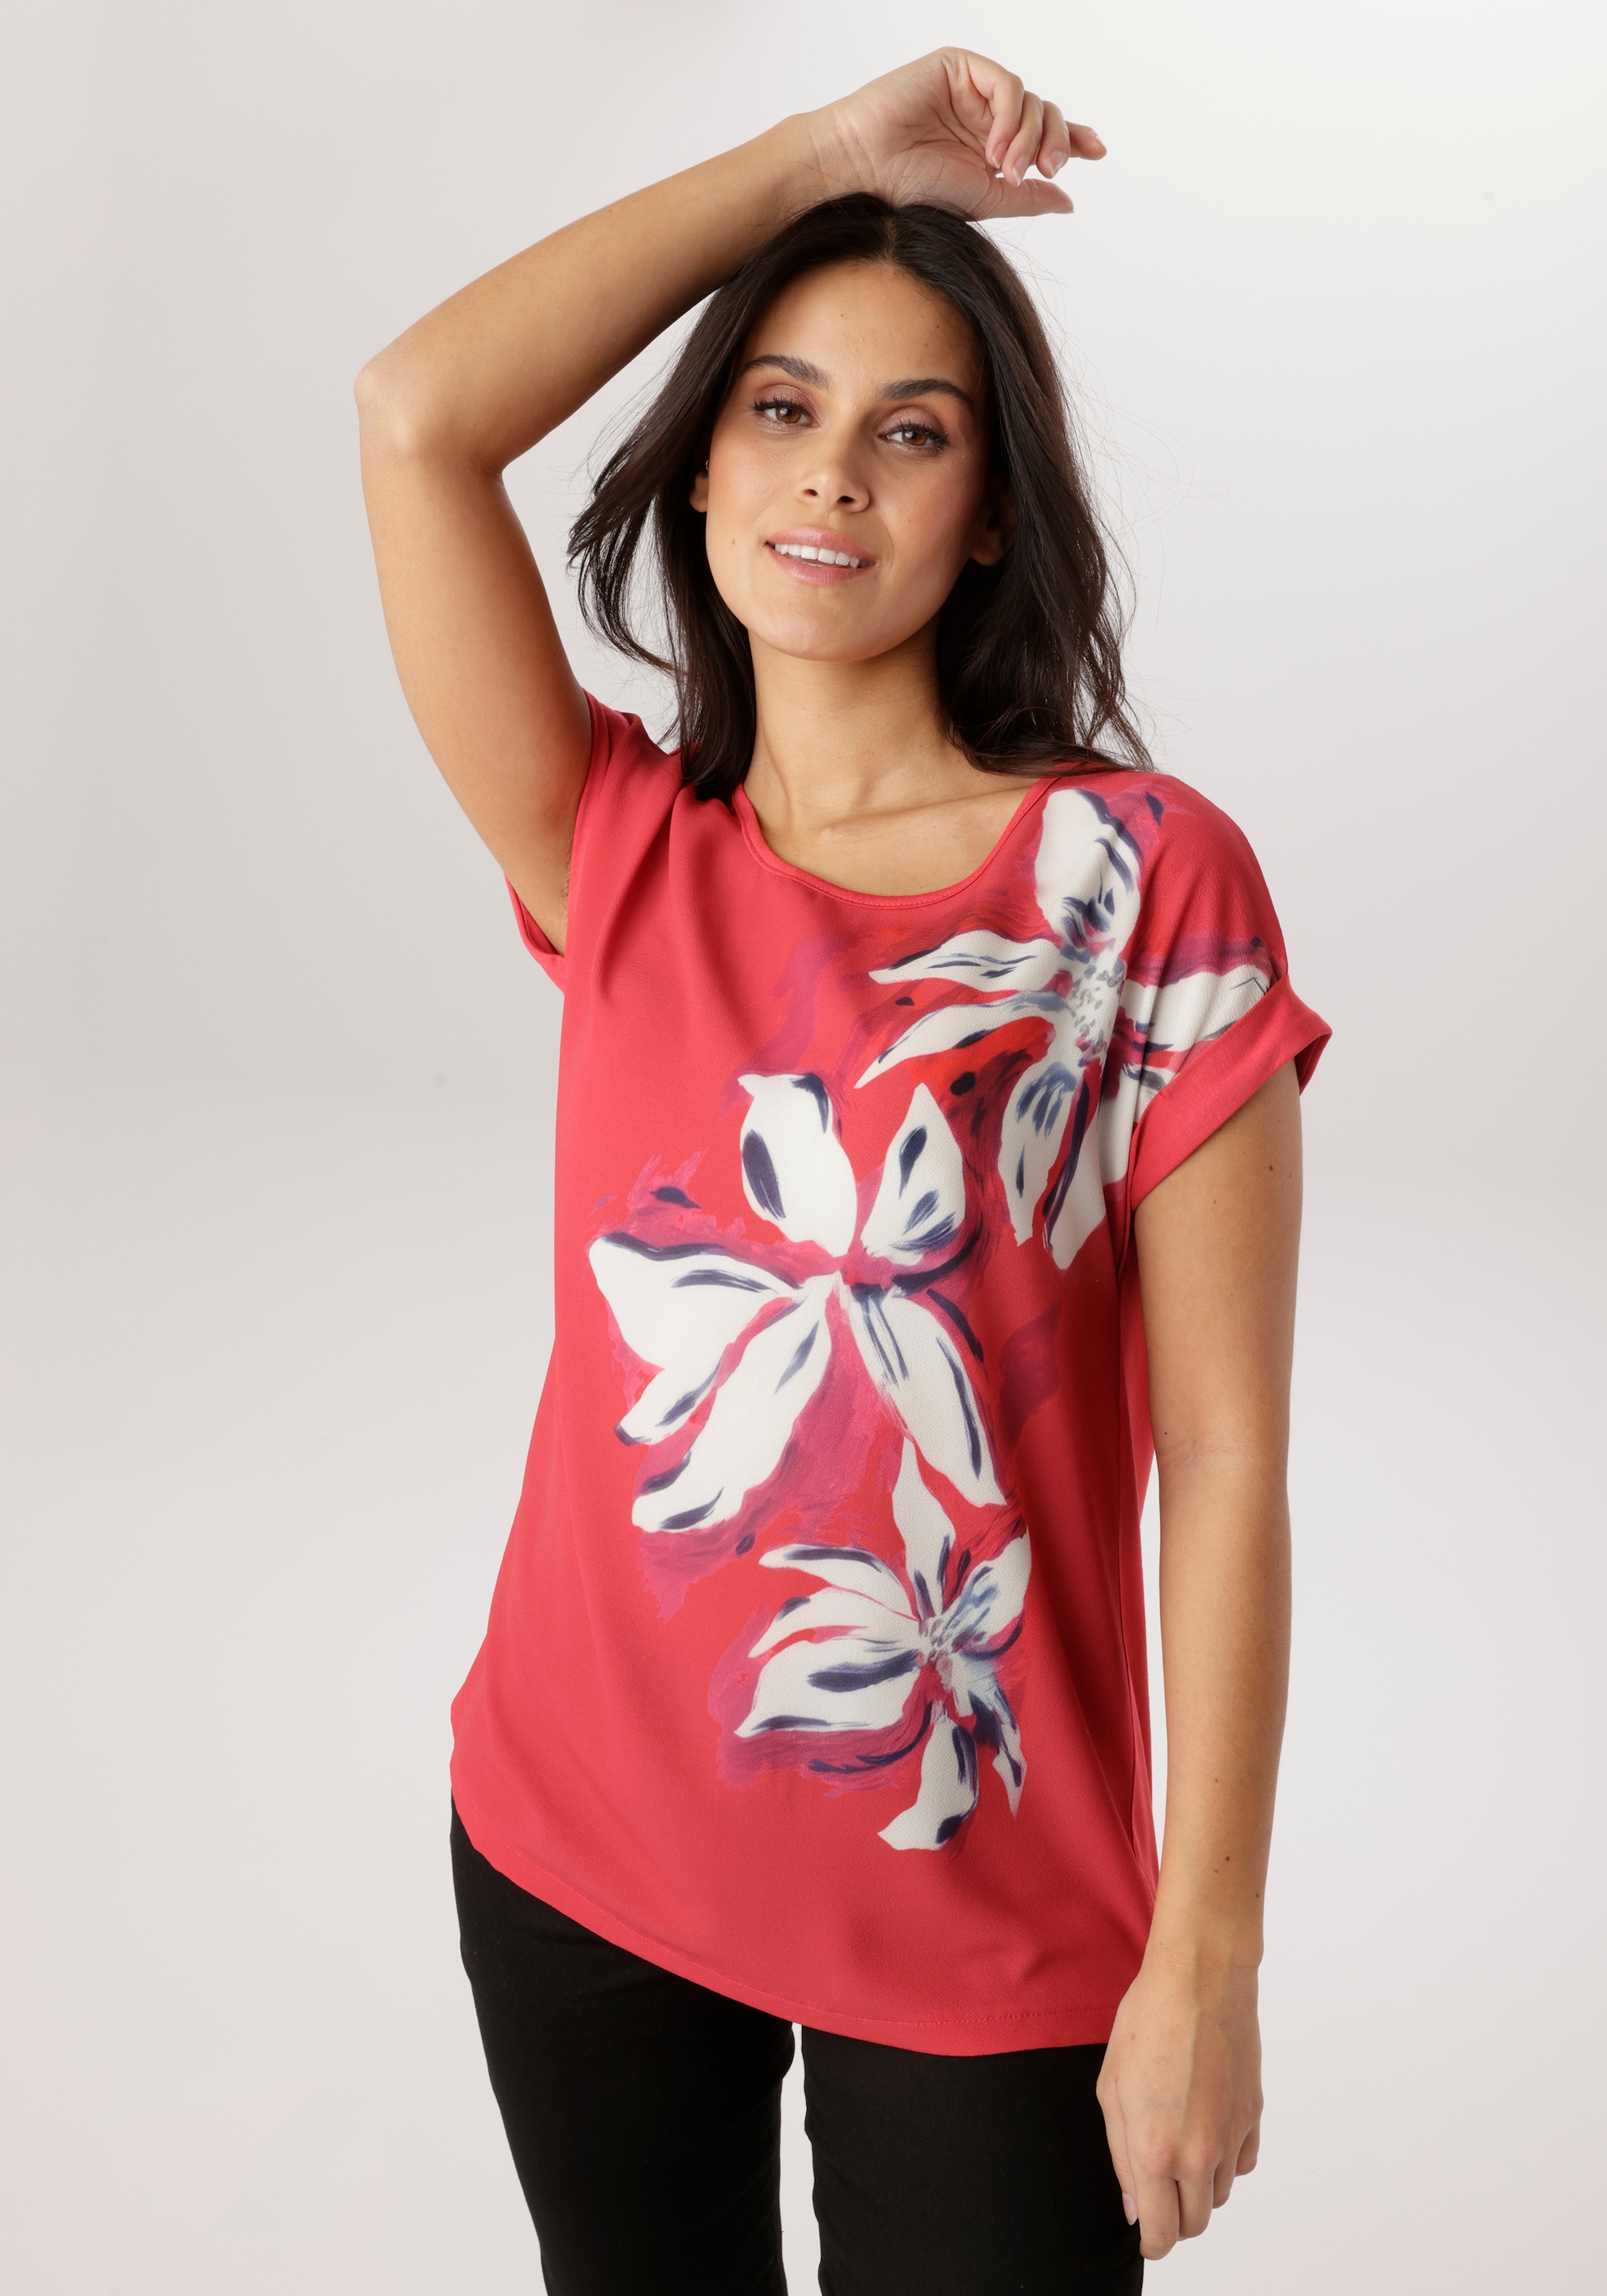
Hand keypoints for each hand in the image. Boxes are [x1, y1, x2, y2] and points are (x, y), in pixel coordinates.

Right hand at [804, 48, 1104, 221]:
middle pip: (1044, 113)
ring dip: (1030, 138)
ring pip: (1030, 99)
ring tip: (1006, 169)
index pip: (1042, 135)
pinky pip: (1007, 84)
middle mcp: (984, 115)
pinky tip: (994, 147)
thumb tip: (1069, 200)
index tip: (1097, 151)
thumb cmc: (912, 190)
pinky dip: (1010, 117)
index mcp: (990, 145)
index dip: (1072, 138)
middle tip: (1048, 171)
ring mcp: (971, 89)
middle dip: (1057, 142)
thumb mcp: (984, 201)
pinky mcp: (958, 67)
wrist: (865, 170)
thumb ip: (1027, 198)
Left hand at [1095, 1950, 1264, 2260]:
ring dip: (1198, 2185)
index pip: (1162, 2233)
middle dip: (1174, 2216)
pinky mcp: (1255, 2117)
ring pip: (1219, 2195)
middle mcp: (1200, 2154)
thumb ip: (1121, 2156)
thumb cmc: (1148, 2023)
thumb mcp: (1111, 2089)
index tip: (1145, 2232)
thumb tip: (1134, 2206)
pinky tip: (1205, 2124)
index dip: (1151, 2240)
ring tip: (1177, 2140)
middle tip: (1157, 2187)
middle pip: (1195, 2223)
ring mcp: (1232, 2137)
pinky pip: (1242, 2163)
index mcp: (1156, 2151)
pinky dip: (1225, 2159)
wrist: (1201, 1980)